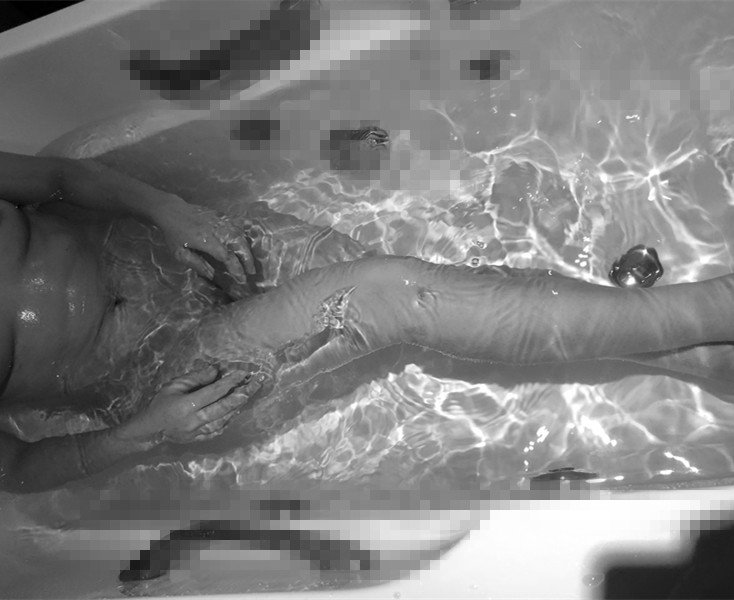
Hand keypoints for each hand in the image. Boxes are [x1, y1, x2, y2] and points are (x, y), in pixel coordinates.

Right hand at [116, 366, 263, 444]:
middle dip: (242, 395)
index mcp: (187, 405)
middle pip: (223, 408)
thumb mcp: (174, 385)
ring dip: (237, 407)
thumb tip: (216, 370)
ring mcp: (197, 432)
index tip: (242, 373)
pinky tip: (235, 411)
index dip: (230, 382)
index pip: (214, 392)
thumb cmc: (161, 403)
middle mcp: (194, 421)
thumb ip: (196, 378)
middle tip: (255, 385)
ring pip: (224, 420)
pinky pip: (218, 430)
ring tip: (248, 395)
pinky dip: (228, 420)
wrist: (150, 429)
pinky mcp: (198, 439)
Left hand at [152, 196, 256, 289]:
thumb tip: (212, 275)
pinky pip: (236, 224)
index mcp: (206, 241)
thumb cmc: (173, 234)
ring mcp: (220, 221)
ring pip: (240, 234)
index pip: (226, 256)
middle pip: (239, 244)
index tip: (241, 279)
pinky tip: (247, 239)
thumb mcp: (179, 253)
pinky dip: (244, 232)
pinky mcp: (220, 215)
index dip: (236, 268)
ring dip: (247, 248)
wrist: (170, 210)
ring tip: (250, 259)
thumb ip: (197, 264)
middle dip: (247, 259)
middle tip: (251, 271)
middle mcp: (216, 230)